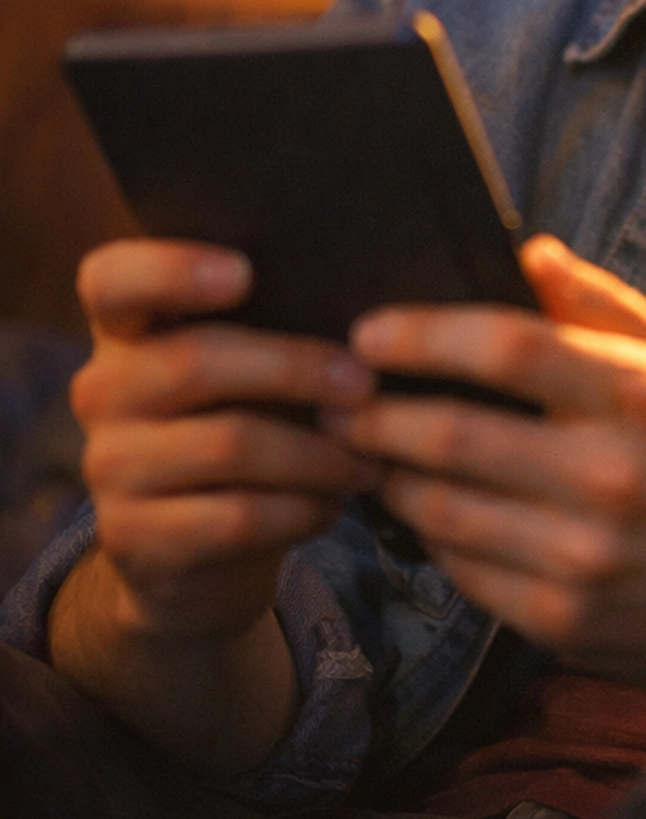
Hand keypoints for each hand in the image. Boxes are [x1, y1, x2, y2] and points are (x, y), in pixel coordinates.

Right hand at [69, 238, 376, 642]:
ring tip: (369, 460)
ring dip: (317, 455)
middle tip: (366, 386)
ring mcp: (109, 465)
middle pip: (195, 361)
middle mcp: (102, 388)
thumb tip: (370, 321)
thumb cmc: (243, 421)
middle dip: (296, 369)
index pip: (112, 278)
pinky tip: (333, 507)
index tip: (244, 273)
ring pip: (227, 445)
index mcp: (125, 327)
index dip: (169, 268)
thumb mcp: (250, 368)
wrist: (197, 550)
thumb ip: (278, 327)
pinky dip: (300, 510)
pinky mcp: (131, 536)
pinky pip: (233, 517)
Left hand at [336, 236, 645, 676]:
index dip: (424, 335)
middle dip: (375, 414)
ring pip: (443, 511)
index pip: (508, 348)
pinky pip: (463, 572)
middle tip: (335, 397)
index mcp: (635, 393)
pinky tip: (419, 510)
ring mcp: (584, 556)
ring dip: (388, 477)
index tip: (367, 332)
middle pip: (454, 436)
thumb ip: (596, 301)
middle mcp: (610, 475)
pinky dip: (430, 536)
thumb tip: (525, 250)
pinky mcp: (565, 621)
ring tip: (363, 451)